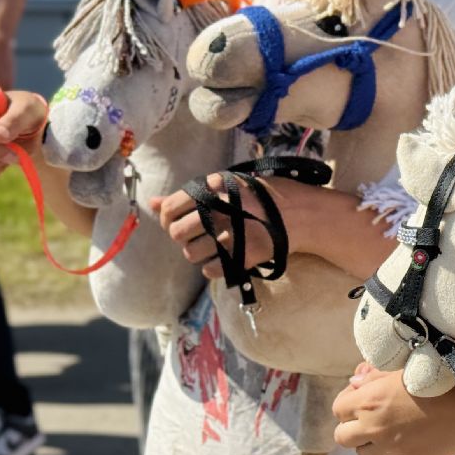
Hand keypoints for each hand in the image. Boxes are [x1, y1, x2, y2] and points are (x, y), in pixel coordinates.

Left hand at [154, 173, 324, 277]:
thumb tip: (152, 203)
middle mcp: (219, 211)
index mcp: (214, 188)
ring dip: (198, 252)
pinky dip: (214, 267)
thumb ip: (190, 195)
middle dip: (183, 237)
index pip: (171, 209)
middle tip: (199, 234)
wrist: (302, 213)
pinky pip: (210, 271)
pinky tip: (226, 256)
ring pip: (191, 254)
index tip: (177, 222)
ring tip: (214, 245)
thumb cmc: (264, 194)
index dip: (168, 219)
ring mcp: (230, 235)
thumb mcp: (229, 184)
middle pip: (177, 234)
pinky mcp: (242, 257)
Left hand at [332, 364, 454, 454]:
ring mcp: (393, 449)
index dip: (349, 402)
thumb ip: (374, 374)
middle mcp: (375, 426)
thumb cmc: (443, 374)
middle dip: (353, 427)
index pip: (337, 408)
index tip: (364, 398)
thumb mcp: (404, 364)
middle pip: (342, 437)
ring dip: (372, 445)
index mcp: (369, 398)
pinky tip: (403, 453)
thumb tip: (353, 382)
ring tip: (392, 431)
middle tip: (374, 418)